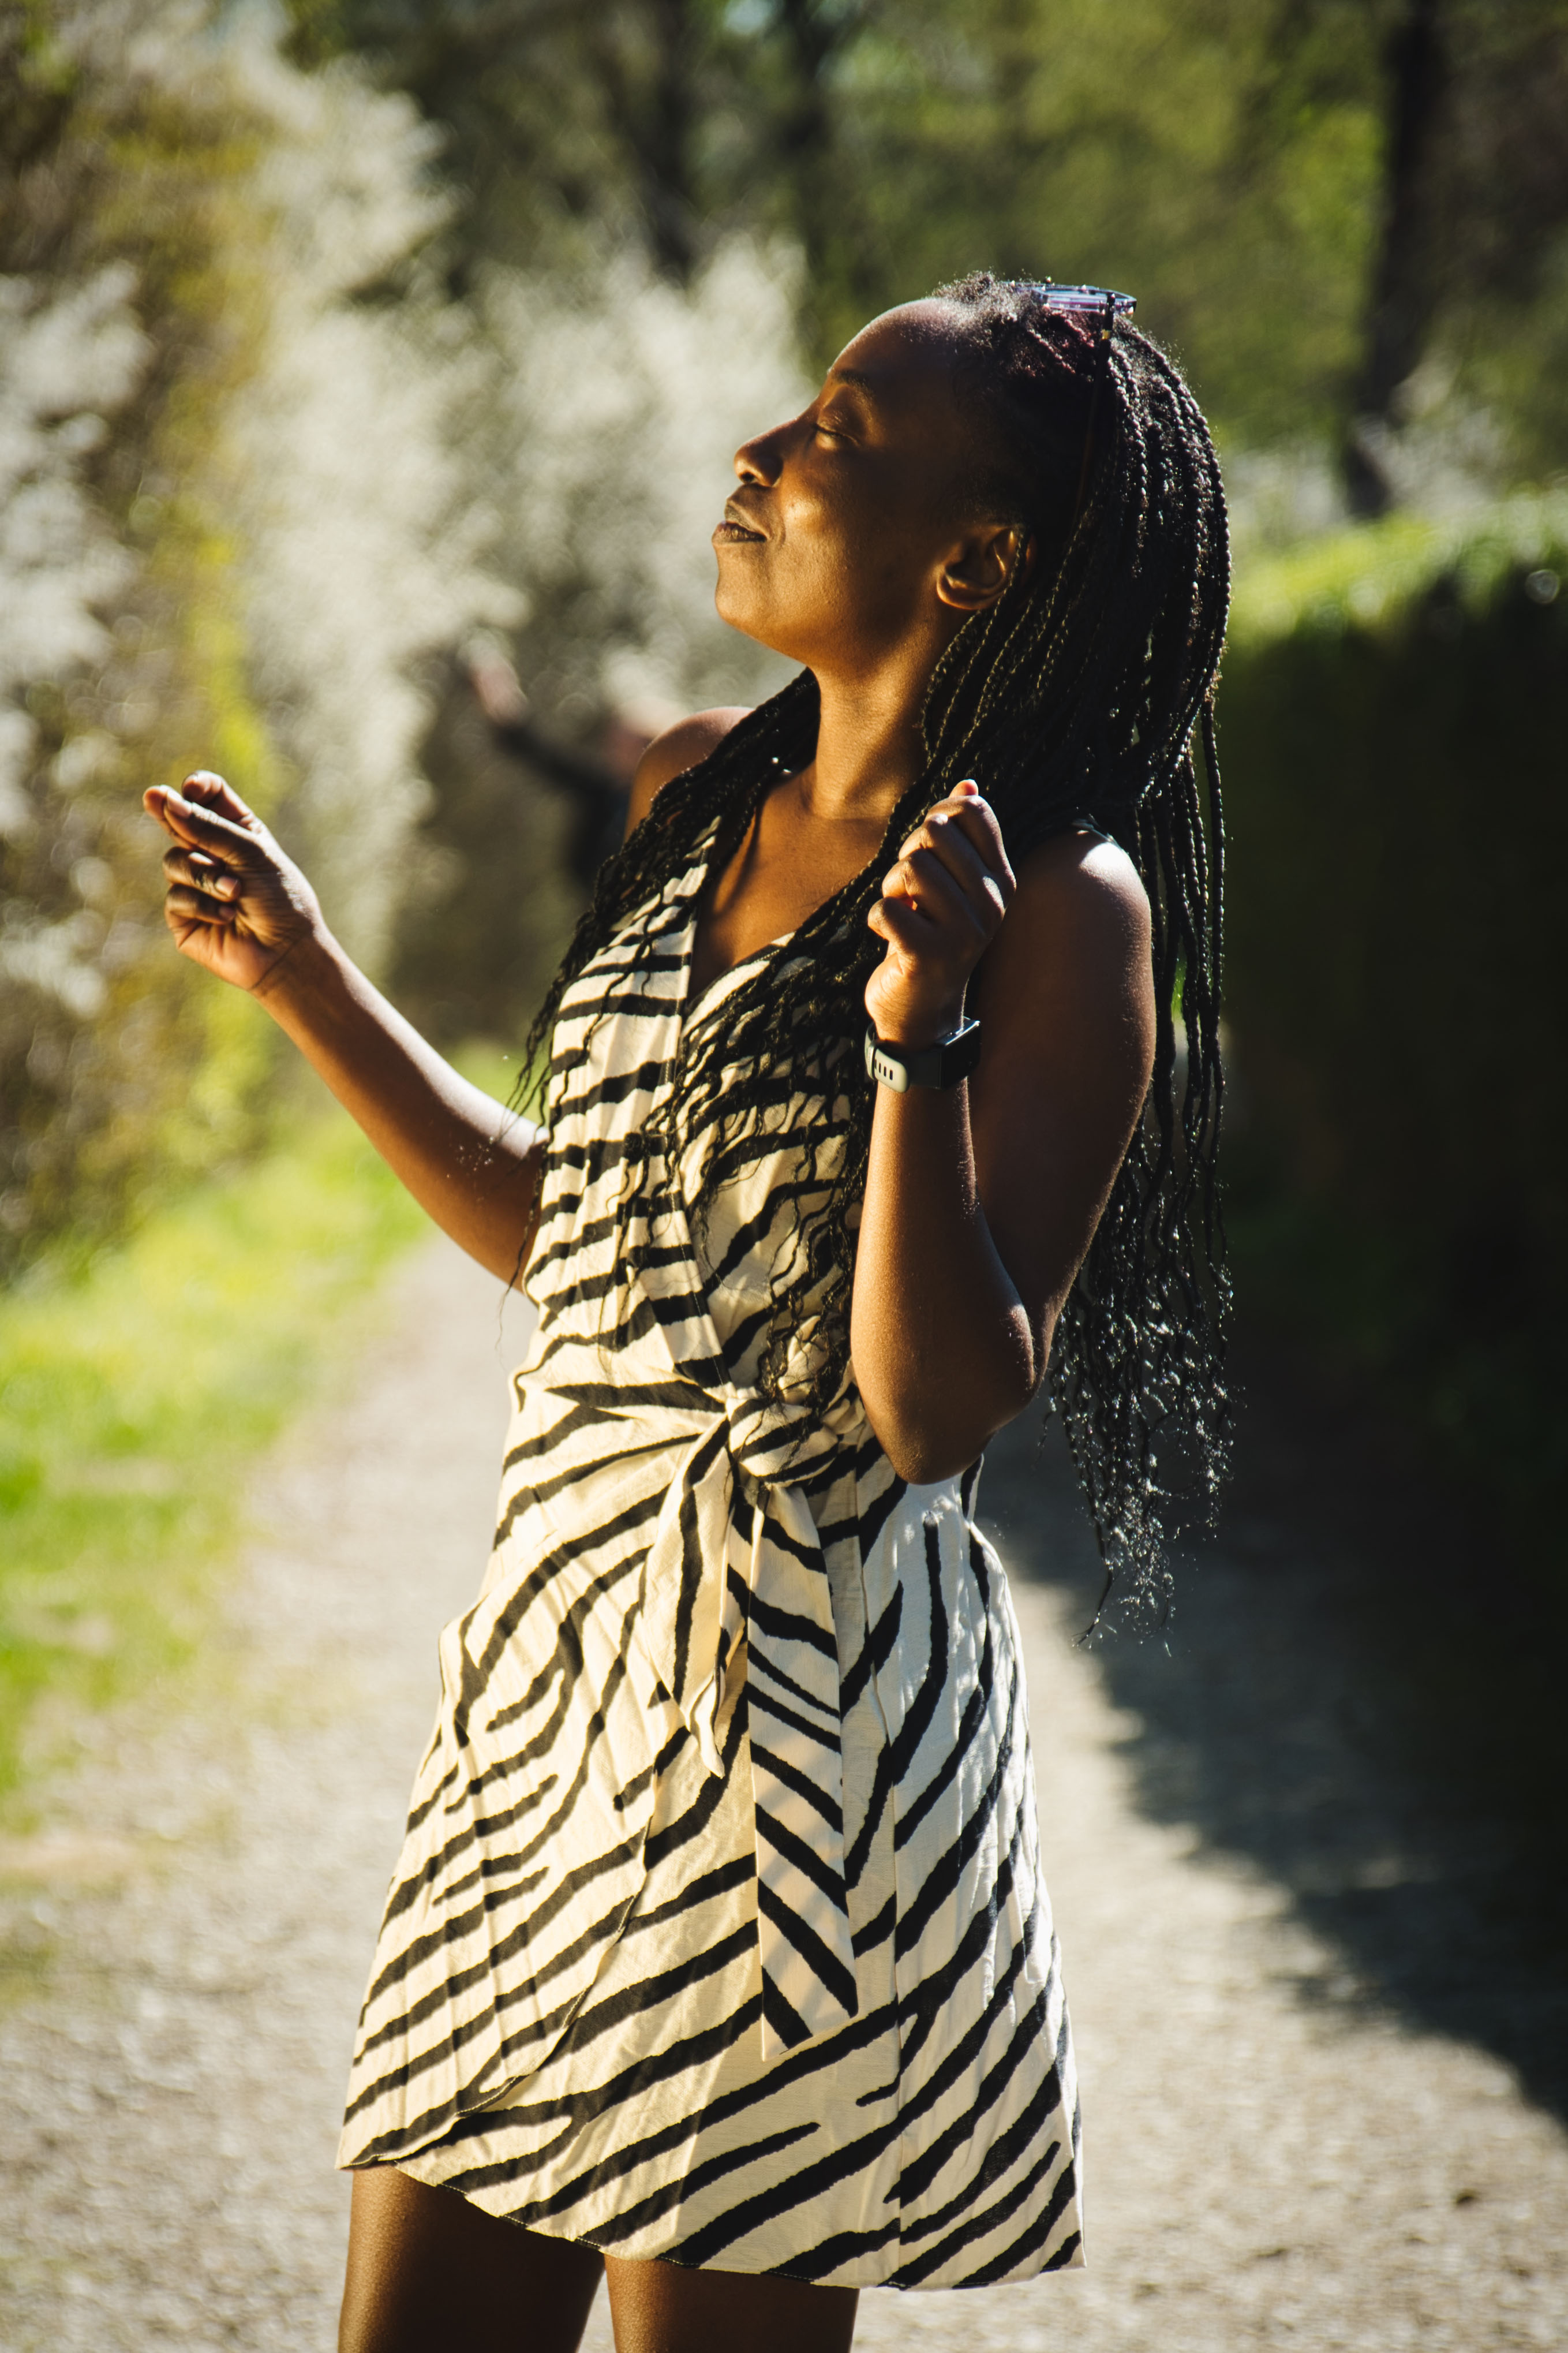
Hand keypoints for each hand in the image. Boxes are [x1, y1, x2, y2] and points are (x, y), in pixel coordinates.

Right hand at [143, 770, 323, 994]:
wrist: (287, 953)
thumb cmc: (280, 899)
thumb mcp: (251, 854)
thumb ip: (208, 827)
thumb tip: (164, 800)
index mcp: (237, 832)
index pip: (208, 798)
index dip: (196, 789)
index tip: (192, 787)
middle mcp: (212, 854)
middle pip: (178, 821)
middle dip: (170, 812)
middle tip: (154, 797)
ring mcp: (195, 884)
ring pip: (173, 861)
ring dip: (203, 875)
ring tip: (234, 892)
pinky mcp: (184, 915)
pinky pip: (175, 897)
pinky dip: (202, 904)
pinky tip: (227, 917)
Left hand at [865, 780, 1014, 1045]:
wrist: (924, 1010)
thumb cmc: (932, 936)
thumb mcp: (951, 884)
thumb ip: (961, 835)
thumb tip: (968, 783)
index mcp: (1002, 880)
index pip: (971, 810)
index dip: (937, 817)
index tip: (929, 851)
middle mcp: (992, 903)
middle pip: (933, 832)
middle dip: (909, 854)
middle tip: (910, 890)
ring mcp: (964, 931)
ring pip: (910, 868)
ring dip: (892, 889)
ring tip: (903, 914)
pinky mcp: (929, 955)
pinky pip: (885, 908)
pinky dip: (876, 920)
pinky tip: (890, 939)